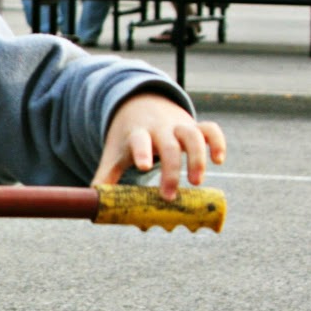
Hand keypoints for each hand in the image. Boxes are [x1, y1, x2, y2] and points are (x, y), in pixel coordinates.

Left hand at [94, 93, 226, 200]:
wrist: (140, 105)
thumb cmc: (127, 139)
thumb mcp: (114, 154)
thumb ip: (105, 178)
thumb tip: (91, 205)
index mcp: (137, 135)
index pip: (140, 141)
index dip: (142, 152)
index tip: (144, 167)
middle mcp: (160, 129)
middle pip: (169, 146)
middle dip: (171, 171)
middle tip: (170, 196)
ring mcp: (179, 126)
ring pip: (194, 136)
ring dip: (197, 159)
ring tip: (196, 182)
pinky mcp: (195, 126)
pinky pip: (211, 130)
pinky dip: (217, 142)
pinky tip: (219, 159)